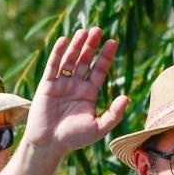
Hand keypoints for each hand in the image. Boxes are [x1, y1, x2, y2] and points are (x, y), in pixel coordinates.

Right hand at [22, 27, 130, 156]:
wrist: (49, 144)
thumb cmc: (74, 138)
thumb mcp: (98, 128)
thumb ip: (114, 114)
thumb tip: (126, 98)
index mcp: (89, 93)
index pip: (99, 70)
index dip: (105, 56)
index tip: (112, 42)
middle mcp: (76, 85)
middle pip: (85, 60)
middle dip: (91, 46)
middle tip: (98, 30)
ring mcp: (61, 83)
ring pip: (70, 60)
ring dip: (76, 45)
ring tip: (84, 31)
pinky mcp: (47, 85)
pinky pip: (53, 66)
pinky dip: (58, 53)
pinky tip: (64, 40)